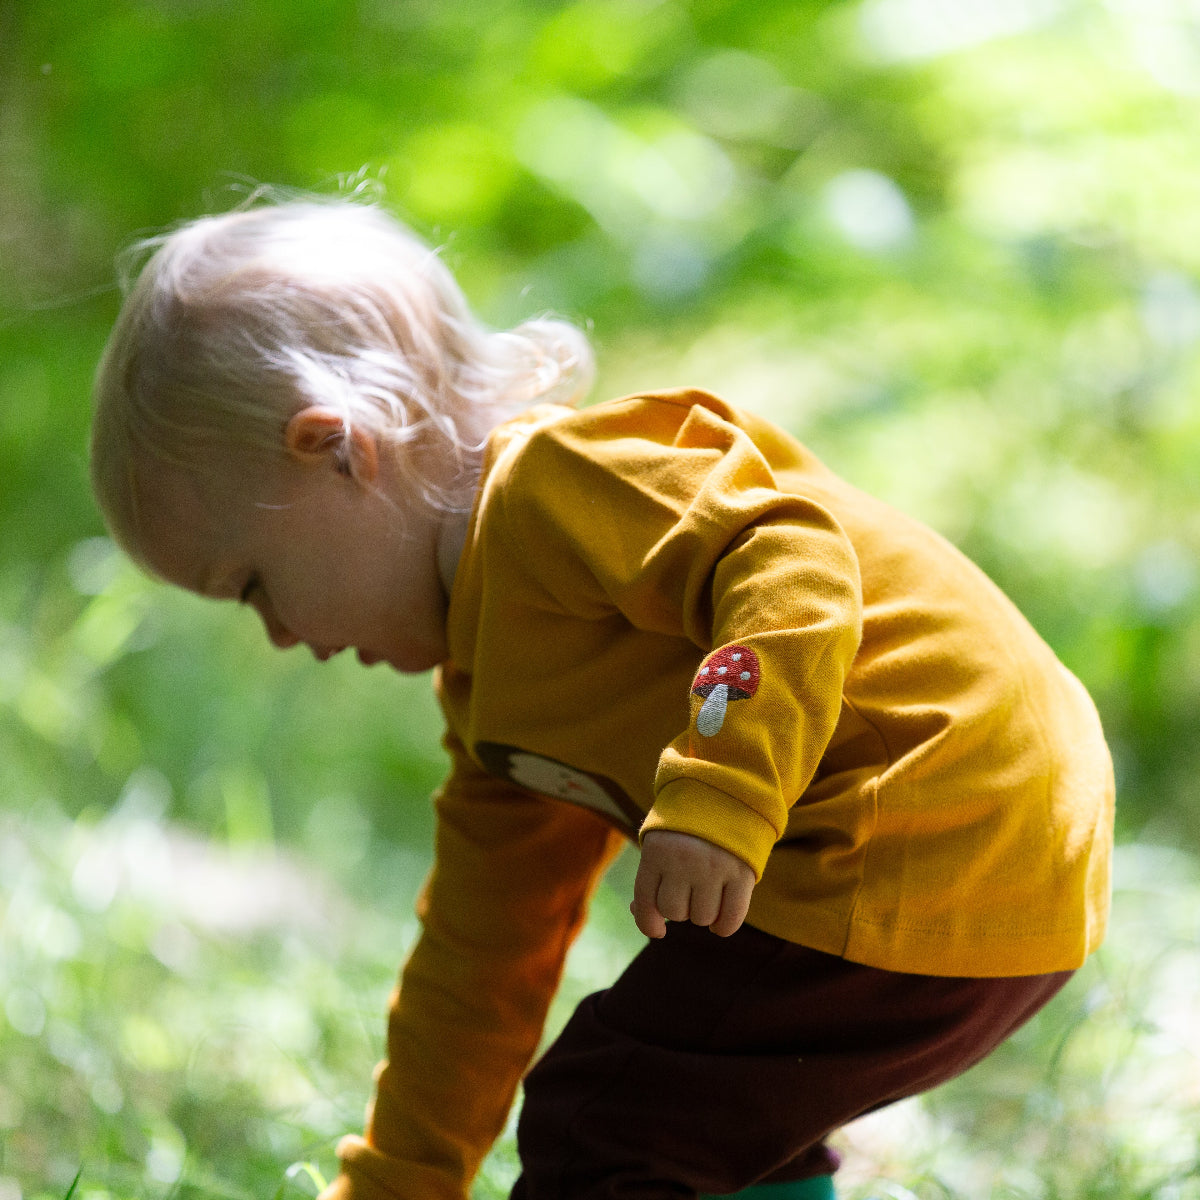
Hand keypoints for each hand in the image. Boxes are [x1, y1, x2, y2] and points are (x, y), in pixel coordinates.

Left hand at [631, 830, 754, 938]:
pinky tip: (721, 920)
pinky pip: (730, 920)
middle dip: (680, 907)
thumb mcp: (660, 843)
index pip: (645, 901)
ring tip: (707, 893)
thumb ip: (651, 880)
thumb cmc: (686, 829)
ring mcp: (713, 867)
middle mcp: (683, 860)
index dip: (648, 923)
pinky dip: (724, 926)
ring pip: (702, 918)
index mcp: (656, 851)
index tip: (658, 931)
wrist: (726, 794)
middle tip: (690, 890)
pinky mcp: (741, 874)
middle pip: (675, 912)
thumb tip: (649, 923)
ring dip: (703, 913)